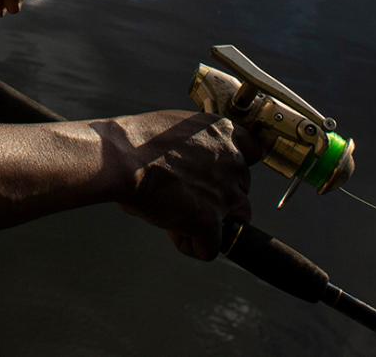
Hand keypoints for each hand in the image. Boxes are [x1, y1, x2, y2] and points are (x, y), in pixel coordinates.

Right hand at [108, 111, 261, 259]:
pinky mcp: (210, 222)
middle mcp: (233, 162)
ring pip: (234, 224)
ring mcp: (225, 194)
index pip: (254, 152)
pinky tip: (171, 231)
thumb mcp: (177, 128)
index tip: (220, 176)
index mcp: (225, 132)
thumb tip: (194, 163)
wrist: (121, 158)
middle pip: (242, 192)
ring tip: (177, 217)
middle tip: (184, 198)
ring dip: (209, 225)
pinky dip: (192, 245)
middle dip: (218, 200)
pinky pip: (211, 248)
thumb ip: (197, 144)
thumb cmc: (138, 141)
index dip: (235, 169)